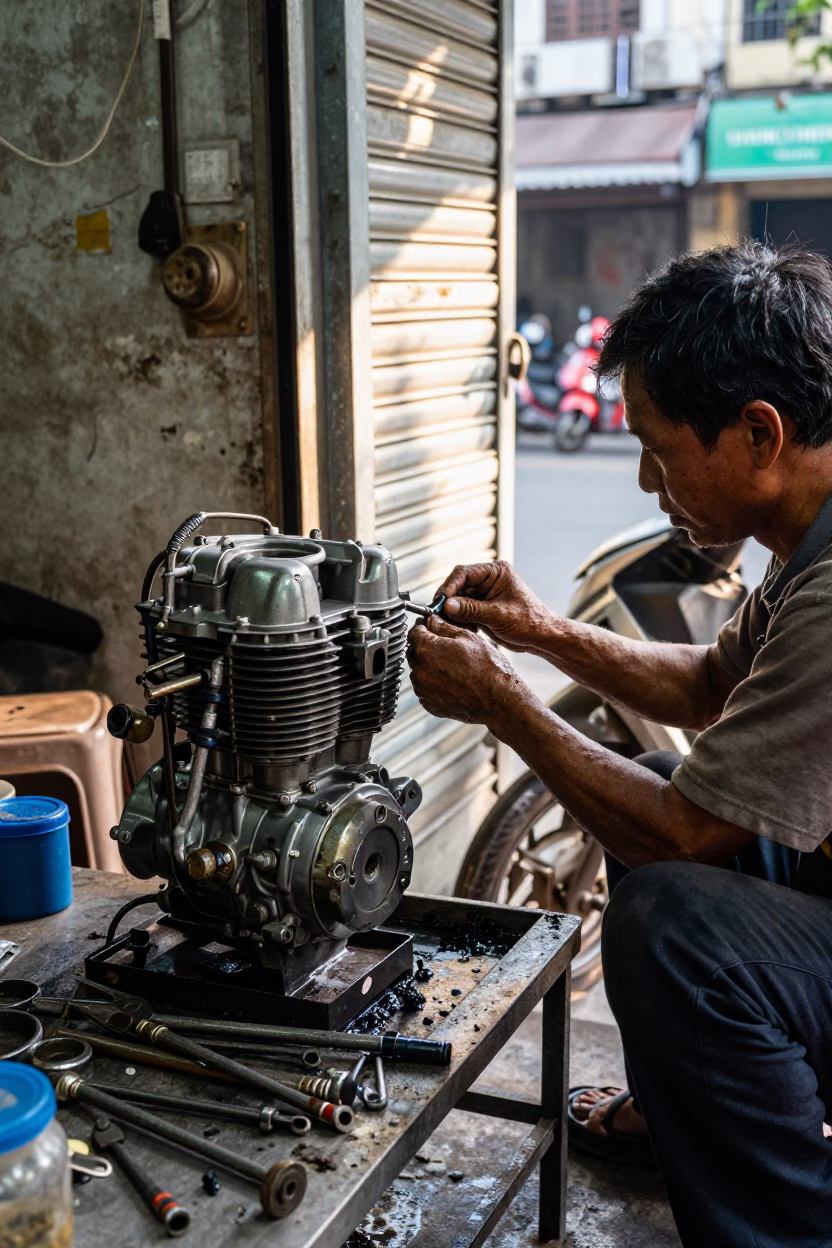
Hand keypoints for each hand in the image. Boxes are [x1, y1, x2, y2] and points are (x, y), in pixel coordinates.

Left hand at [406, 615, 520, 724]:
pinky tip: (452, 682)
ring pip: (419, 671)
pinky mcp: (428, 703)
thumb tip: (432, 620)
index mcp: (427, 649)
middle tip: (446, 649)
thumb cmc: (486, 668)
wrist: (496, 699)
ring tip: (453, 668)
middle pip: (414, 652)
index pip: (414, 632)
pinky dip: (433, 684)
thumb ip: (443, 626)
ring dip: (429, 667)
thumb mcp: (467, 638)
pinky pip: (425, 688)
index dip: (424, 628)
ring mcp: (422, 689)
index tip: (431, 629)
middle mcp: (419, 670)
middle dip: (426, 648)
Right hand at [435, 561, 553, 652]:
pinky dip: (459, 620)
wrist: (541, 637)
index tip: (441, 600)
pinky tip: (462, 629)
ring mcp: (484, 595)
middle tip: (438, 614)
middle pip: (458, 586)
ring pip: (458, 600)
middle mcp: (488, 580)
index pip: (464, 573)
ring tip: (448, 624)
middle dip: (448, 601)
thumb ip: (471, 609)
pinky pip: (463, 611)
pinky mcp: (482, 608)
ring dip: (452, 612)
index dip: (450, 586)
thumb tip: (447, 605)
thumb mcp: (498, 615)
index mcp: (496, 572)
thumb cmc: (529, 621)